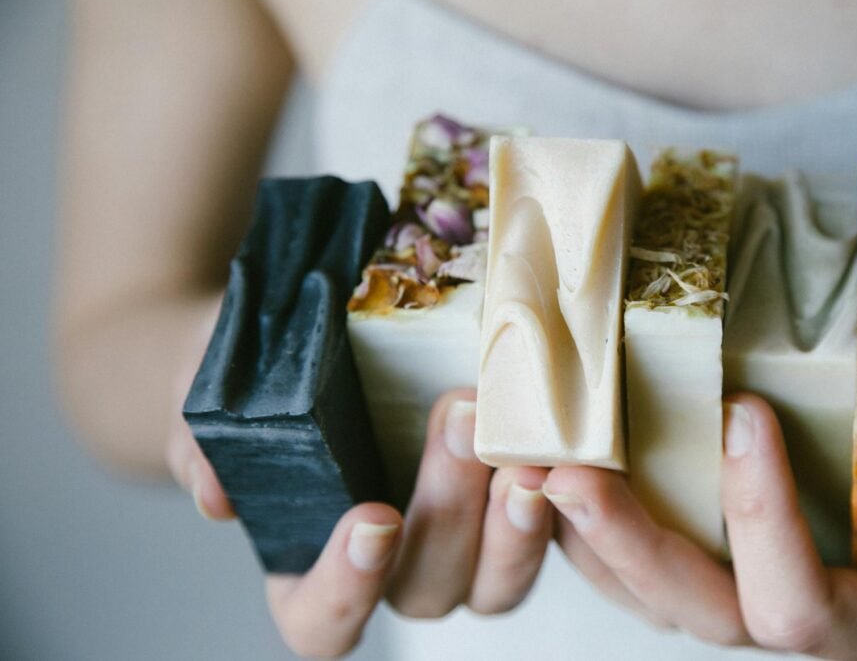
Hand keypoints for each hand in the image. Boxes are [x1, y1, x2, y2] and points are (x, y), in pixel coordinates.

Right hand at [167, 389, 552, 657]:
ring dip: (515, 525)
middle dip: (449, 514)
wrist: (303, 327)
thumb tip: (216, 494)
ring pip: (496, 579)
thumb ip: (202, 443)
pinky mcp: (503, 502)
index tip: (374, 518)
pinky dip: (556, 499)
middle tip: (460, 426)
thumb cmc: (248, 377)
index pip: (322, 621)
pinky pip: (539, 528)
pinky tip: (562, 447)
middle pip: (426, 590)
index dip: (348, 590)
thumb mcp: (208, 392)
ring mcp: (454, 543)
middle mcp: (389, 572)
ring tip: (526, 454)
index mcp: (309, 569)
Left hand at [544, 391, 856, 659]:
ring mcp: (755, 580)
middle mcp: (812, 615)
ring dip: (589, 534)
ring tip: (536, 468)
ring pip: (657, 590)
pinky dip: (597, 514)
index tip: (747, 414)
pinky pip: (645, 551)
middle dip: (630, 545)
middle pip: (703, 610)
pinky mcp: (720, 541)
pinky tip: (558, 462)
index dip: (766, 520)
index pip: (804, 611)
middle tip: (568, 476)